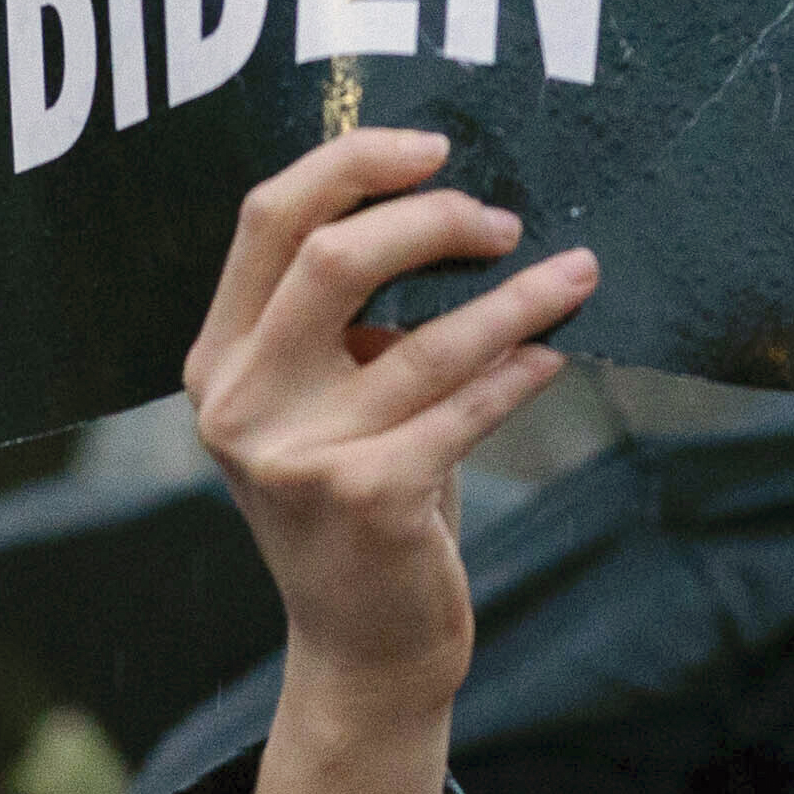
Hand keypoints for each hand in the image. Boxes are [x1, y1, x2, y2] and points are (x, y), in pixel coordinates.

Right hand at [186, 128, 592, 726]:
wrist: (362, 646)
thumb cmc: (361, 503)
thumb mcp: (323, 404)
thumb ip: (341, 322)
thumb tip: (447, 208)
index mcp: (219, 362)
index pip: (268, 220)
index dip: (354, 163)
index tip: (434, 147)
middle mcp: (240, 404)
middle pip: (331, 256)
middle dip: (433, 218)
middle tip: (502, 221)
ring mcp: (296, 455)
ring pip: (422, 338)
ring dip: (515, 298)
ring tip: (574, 274)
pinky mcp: (365, 497)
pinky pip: (464, 407)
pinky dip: (519, 372)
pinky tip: (553, 355)